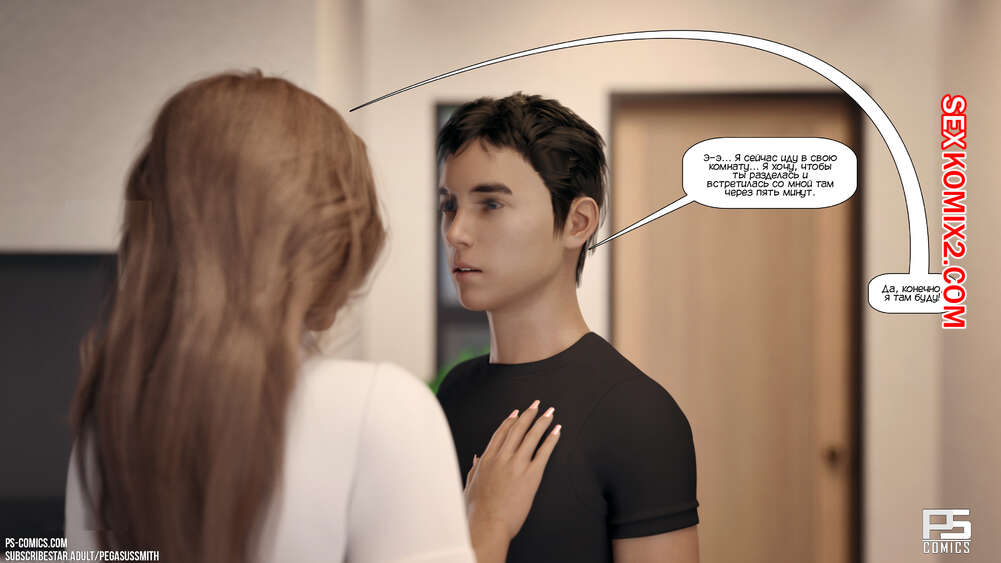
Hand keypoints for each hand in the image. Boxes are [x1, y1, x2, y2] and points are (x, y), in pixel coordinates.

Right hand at [463, 400, 561, 545]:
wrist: (487, 524)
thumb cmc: (476, 511)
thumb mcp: (469, 486)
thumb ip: (474, 470)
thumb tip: (477, 458)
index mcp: (487, 459)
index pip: (501, 433)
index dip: (510, 421)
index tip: (517, 412)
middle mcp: (502, 458)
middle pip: (517, 429)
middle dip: (528, 414)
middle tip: (536, 404)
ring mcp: (516, 465)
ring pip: (531, 436)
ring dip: (542, 421)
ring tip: (550, 412)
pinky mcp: (531, 475)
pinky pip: (543, 452)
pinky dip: (551, 440)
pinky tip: (557, 431)